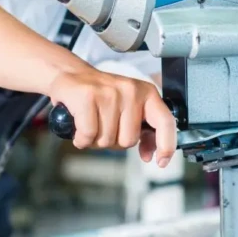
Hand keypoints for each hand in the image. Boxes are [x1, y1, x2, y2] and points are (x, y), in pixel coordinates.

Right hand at [48, 68, 176, 166]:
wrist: (71, 75)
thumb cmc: (100, 95)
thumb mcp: (128, 108)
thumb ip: (142, 129)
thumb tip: (149, 154)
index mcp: (147, 93)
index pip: (165, 121)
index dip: (166, 145)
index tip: (161, 161)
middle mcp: (131, 91)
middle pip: (129, 141)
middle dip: (113, 141)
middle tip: (103, 126)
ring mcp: (110, 93)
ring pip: (107, 140)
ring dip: (95, 140)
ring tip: (91, 122)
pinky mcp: (88, 96)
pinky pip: (88, 135)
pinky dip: (81, 139)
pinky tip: (79, 127)